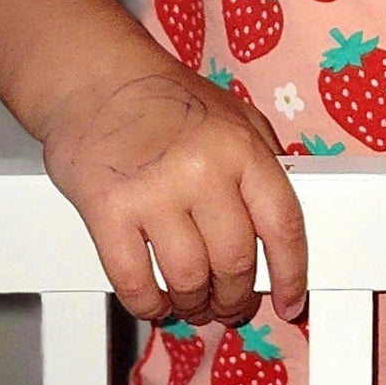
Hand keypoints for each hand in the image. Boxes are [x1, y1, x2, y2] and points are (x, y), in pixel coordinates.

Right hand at [42, 71, 306, 327]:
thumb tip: (283, 225)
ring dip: (194, 304)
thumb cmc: (166, 101)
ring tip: (193, 303)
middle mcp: (203, 170)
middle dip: (235, 298)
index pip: (283, 226)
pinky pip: (135, 281)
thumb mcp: (235, 117)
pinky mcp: (108, 211)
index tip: (290, 302)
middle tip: (229, 305)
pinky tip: (156, 303)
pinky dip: (148, 304)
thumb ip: (264, 163)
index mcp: (242, 148)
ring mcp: (154, 192)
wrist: (94, 80)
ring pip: (189, 279)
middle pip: (235, 262)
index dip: (291, 275)